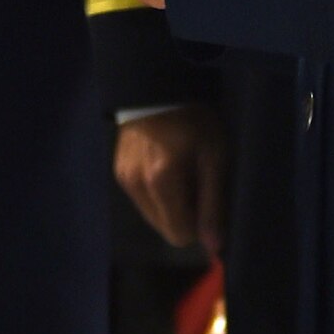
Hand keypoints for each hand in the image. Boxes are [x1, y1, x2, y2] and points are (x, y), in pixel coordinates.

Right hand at [115, 105, 228, 253]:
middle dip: (185, 215)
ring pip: (152, 216)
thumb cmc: (193, 119)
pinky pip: (142, 200)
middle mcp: (136, 186)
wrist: (158, 86)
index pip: (179, 235)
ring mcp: (124, 179)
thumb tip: (214, 248)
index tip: (209, 199)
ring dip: (170, 205)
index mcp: (160, 183)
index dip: (199, 225)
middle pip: (165, 229)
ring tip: (181, 172)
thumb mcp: (214, 156)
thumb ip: (213, 203)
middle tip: (197, 182)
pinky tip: (165, 166)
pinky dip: (156, 193)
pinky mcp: (118, 172)